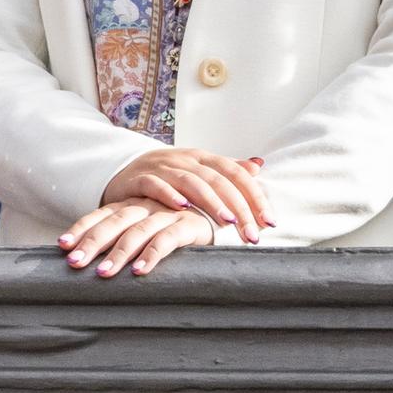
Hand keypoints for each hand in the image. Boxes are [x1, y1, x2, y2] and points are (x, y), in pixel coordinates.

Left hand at [59, 199, 218, 277]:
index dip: (81, 229)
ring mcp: (167, 214)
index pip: (100, 215)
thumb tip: (89, 259)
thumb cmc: (176, 228)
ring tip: (102, 273)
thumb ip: (122, 240)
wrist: (222, 217)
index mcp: (132, 206)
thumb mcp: (147, 230)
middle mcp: (146, 207)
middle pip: (114, 223)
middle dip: (92, 243)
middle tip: (75, 263)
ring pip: (137, 232)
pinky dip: (152, 255)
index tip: (62, 245)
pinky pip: (167, 240)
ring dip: (118, 253)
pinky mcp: (189, 225)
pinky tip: (139, 271)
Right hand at [95, 147, 269, 242]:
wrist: (123, 170)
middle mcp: (186, 160)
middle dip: (239, 208)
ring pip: (192, 182)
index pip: (237, 174)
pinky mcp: (140, 179)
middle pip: (219, 181)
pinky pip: (156, 185)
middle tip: (252, 234)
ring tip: (227, 222)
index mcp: (204, 158)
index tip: (269, 221)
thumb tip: (258, 167)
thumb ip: (227, 170)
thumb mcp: (198, 170)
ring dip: (211, 202)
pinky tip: (182, 207)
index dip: (255, 196)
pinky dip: (169, 194)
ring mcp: (162, 168)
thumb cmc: (167, 176)